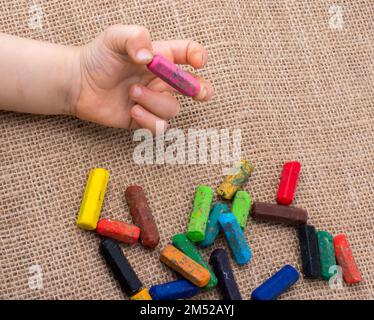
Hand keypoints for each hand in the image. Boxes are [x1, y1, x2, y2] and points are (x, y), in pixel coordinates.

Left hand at [71, 25, 213, 132]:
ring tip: (132, 93)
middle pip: (192, 87)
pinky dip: (148, 119)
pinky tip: (132, 110)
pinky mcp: (143, 119)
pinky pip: (159, 126)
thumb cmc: (97, 57)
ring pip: (172, 108)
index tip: (198, 62)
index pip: (187, 53)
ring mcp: (152, 101)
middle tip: (200, 93)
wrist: (77, 84)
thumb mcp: (114, 37)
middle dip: (202, 90)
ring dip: (154, 101)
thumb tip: (150, 58)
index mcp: (159, 57)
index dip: (198, 56)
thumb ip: (135, 38)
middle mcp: (160, 80)